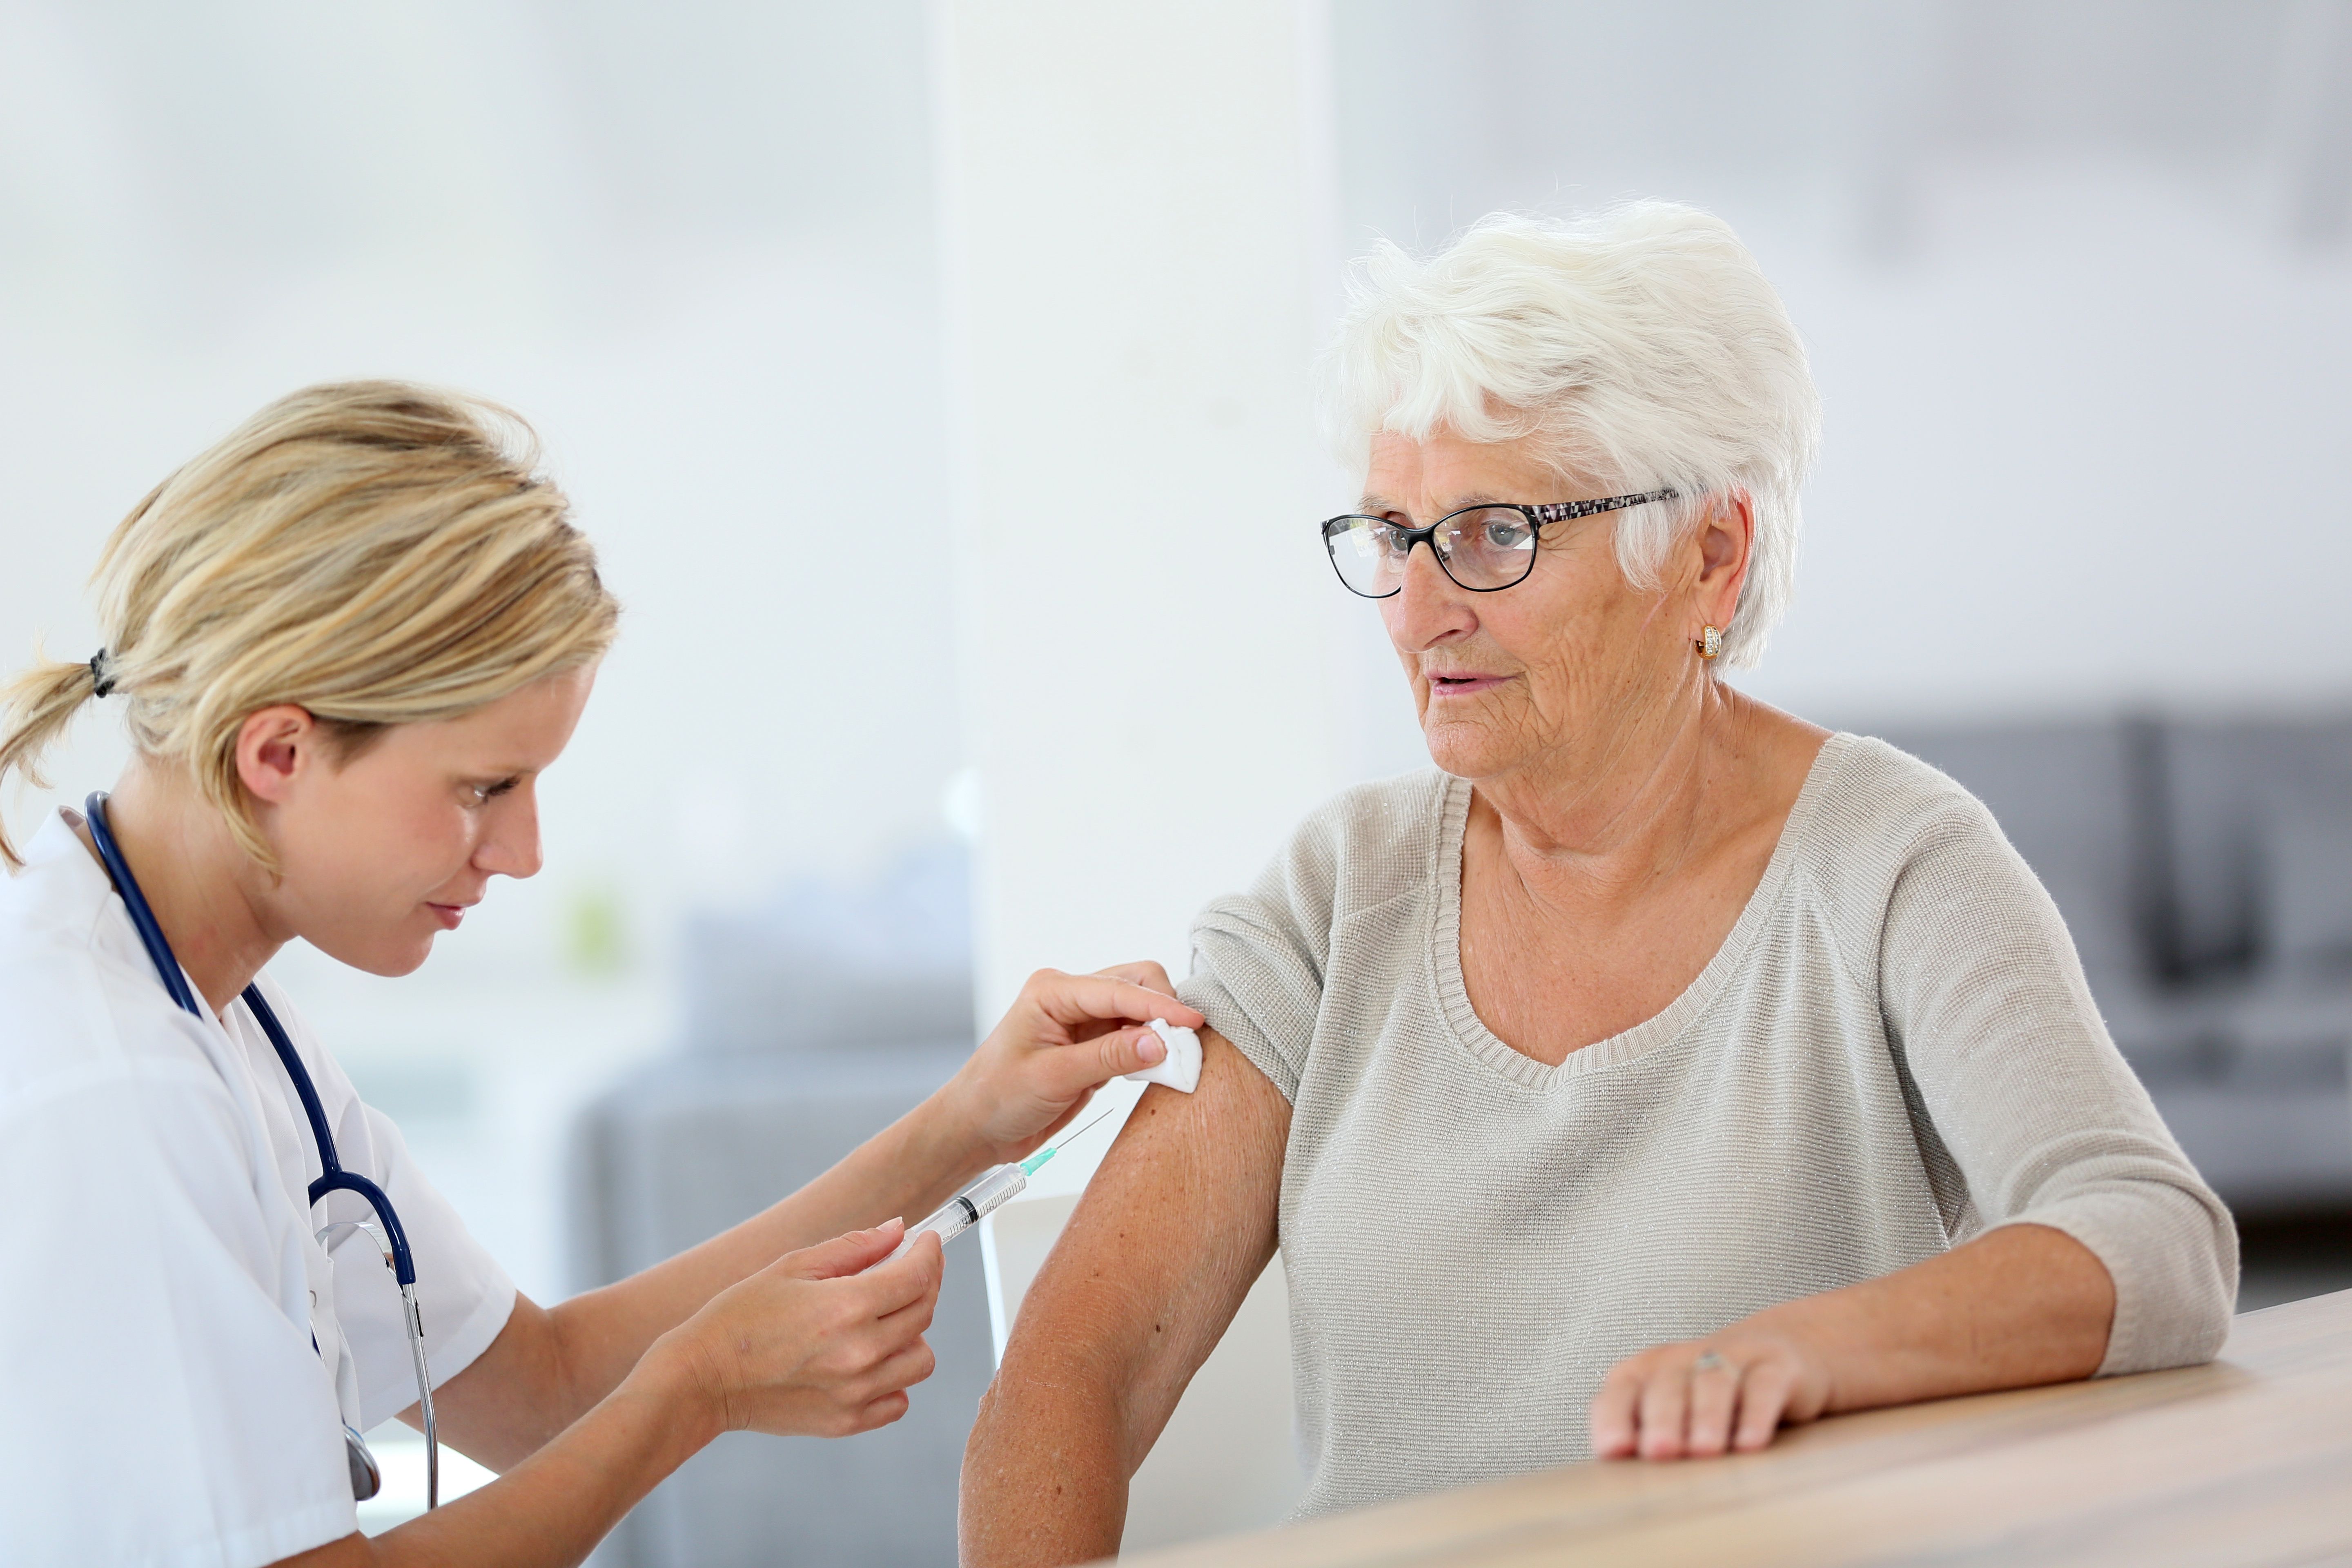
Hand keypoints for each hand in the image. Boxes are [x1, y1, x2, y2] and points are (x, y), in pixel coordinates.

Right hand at [660, 1220, 943, 1438]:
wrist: (703, 1379)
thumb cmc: (741, 1316)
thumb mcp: (794, 1266)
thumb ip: (854, 1247)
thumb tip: (898, 1230)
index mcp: (846, 1307)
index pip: (917, 1277)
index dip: (929, 1254)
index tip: (927, 1242)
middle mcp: (859, 1352)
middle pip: (924, 1313)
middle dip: (922, 1284)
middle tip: (903, 1271)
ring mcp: (856, 1392)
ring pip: (921, 1359)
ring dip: (911, 1335)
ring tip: (880, 1322)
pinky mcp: (847, 1422)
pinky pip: (899, 1400)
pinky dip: (893, 1379)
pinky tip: (868, 1361)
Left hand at [944, 963, 1206, 1163]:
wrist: (977, 1127)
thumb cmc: (997, 1096)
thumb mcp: (1053, 1078)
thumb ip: (1108, 1057)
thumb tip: (1159, 1042)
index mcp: (1053, 991)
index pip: (1118, 989)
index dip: (1159, 1005)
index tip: (1192, 1023)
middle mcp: (1071, 997)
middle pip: (1136, 983)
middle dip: (1163, 1009)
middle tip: (1183, 1046)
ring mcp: (1084, 1019)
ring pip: (1140, 1008)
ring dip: (1160, 1030)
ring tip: (1176, 1059)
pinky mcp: (1095, 1044)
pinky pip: (1135, 1036)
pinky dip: (1152, 1049)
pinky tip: (1158, 1068)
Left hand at [1590, 1323, 1832, 1459]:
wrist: (1778, 1354)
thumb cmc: (1709, 1399)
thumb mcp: (1674, 1415)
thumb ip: (1646, 1440)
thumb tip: (1624, 1482)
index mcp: (1647, 1372)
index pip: (1621, 1391)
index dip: (1614, 1418)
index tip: (1614, 1450)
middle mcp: (1684, 1360)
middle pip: (1666, 1385)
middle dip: (1661, 1419)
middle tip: (1659, 1451)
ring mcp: (1732, 1357)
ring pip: (1714, 1381)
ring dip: (1706, 1416)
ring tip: (1704, 1450)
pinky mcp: (1775, 1365)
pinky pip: (1764, 1386)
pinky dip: (1756, 1414)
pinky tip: (1749, 1444)